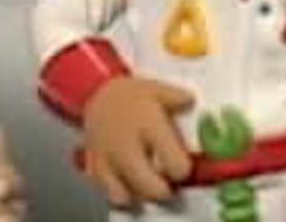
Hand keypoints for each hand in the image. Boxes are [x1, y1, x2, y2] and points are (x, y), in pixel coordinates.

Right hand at [78, 77, 195, 207]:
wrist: (96, 93)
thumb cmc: (131, 96)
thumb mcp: (157, 89)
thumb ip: (178, 98)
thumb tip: (192, 103)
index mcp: (148, 126)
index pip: (175, 164)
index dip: (183, 170)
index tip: (184, 166)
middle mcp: (125, 146)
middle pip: (151, 188)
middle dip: (164, 190)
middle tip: (168, 182)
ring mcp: (107, 160)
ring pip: (124, 197)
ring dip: (139, 195)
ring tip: (148, 183)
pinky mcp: (93, 168)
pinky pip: (106, 193)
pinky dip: (120, 193)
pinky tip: (129, 183)